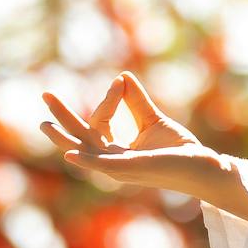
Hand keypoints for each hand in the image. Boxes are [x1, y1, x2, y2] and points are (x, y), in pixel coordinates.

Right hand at [41, 72, 199, 186]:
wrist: (201, 166)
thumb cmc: (178, 149)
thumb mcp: (152, 120)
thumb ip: (136, 102)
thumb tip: (123, 78)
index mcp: (116, 152)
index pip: (98, 124)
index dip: (107, 101)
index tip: (120, 82)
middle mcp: (113, 162)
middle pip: (80, 138)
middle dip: (62, 119)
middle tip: (45, 96)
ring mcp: (120, 168)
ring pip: (85, 150)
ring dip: (63, 138)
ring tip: (45, 124)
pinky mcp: (131, 170)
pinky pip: (103, 164)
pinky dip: (85, 159)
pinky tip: (70, 152)